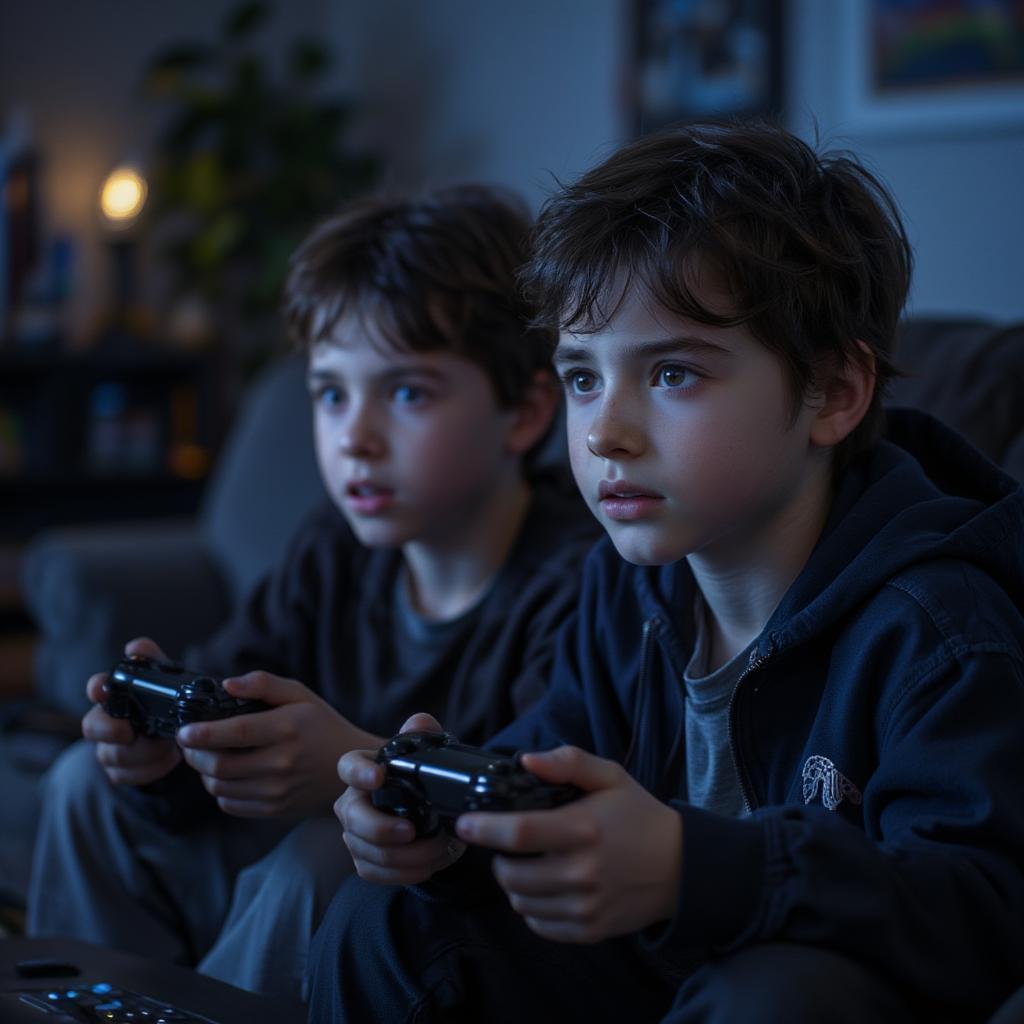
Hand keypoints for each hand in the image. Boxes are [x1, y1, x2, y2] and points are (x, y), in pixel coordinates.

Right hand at [82, 636, 181, 786]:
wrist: (173, 740)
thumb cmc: (163, 705)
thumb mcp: (164, 681)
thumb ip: (154, 662)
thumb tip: (135, 646)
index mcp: (115, 696)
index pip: (97, 688)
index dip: (97, 688)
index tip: (101, 689)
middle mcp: (104, 722)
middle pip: (92, 726)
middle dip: (110, 730)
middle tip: (130, 731)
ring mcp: (109, 749)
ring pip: (112, 755)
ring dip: (143, 751)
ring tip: (169, 745)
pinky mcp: (120, 772)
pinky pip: (127, 776)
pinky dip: (151, 769)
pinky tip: (170, 759)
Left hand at [176, 670, 380, 817]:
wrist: (351, 771)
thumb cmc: (323, 726)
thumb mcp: (301, 695)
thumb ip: (263, 684)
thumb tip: (227, 685)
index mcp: (287, 728)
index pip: (235, 733)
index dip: (203, 733)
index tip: (183, 731)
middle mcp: (281, 762)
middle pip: (219, 766)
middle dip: (195, 755)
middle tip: (189, 743)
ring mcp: (277, 790)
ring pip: (220, 787)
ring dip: (204, 773)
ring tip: (207, 757)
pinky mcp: (274, 809)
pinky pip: (230, 804)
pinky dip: (220, 790)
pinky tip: (227, 775)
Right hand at [335, 713, 464, 884]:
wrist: (425, 808)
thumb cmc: (419, 777)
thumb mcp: (425, 752)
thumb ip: (423, 733)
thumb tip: (420, 722)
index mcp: (364, 770)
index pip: (349, 766)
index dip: (359, 773)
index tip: (379, 777)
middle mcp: (352, 802)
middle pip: (353, 818)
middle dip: (381, 828)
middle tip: (413, 831)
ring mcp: (354, 833)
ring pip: (365, 850)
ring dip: (403, 856)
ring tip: (436, 849)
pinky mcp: (362, 858)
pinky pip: (371, 872)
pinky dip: (400, 874)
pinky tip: (426, 867)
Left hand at [455, 746, 682, 943]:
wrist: (683, 867)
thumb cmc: (640, 816)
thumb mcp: (610, 776)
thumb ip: (568, 762)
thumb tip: (526, 761)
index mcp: (583, 829)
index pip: (518, 832)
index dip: (484, 828)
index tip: (465, 823)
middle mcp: (583, 872)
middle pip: (512, 875)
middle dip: (498, 860)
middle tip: (506, 847)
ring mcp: (586, 906)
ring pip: (521, 903)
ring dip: (513, 885)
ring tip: (525, 866)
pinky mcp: (591, 930)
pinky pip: (540, 925)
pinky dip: (532, 909)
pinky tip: (544, 888)